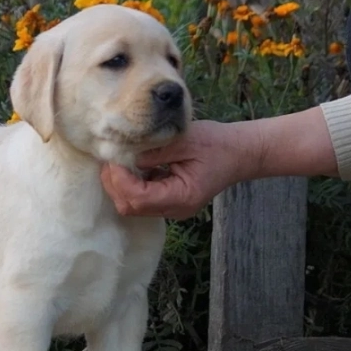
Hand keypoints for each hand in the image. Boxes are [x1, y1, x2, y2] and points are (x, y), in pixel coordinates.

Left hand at [100, 120, 262, 219]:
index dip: (120, 179)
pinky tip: (131, 164)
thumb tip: (126, 155)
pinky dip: (130, 183)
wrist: (240, 152)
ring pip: (132, 205)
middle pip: (130, 206)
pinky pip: (141, 198)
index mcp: (182, 197)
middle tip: (110, 157)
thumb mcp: (186, 140)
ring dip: (119, 184)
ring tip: (117, 159)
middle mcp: (174, 209)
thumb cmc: (217, 144)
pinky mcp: (167, 201)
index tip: (114, 157)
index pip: (139, 198)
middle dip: (114, 183)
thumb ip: (156, 150)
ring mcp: (171, 209)